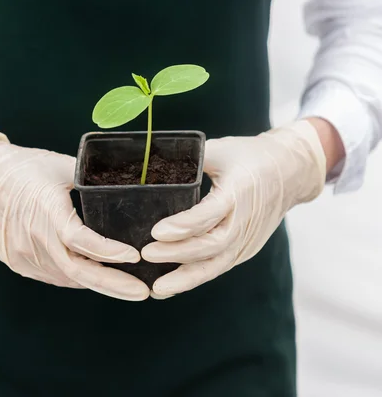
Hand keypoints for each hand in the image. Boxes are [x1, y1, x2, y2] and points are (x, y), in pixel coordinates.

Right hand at [0, 129, 149, 300]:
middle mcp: (33, 239)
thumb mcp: (60, 166)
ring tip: (128, 286)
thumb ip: (89, 182)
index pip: (81, 240)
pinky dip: (77, 278)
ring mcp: (23, 255)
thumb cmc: (22, 167)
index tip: (134, 256)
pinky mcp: (18, 262)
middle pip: (77, 271)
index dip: (109, 252)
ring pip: (67, 278)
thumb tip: (121, 191)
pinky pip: (54, 276)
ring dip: (98, 283)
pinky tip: (96, 277)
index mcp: (46, 211)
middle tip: (143, 292)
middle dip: (114, 285)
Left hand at [142, 120, 330, 297]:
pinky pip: (216, 267)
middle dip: (178, 254)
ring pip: (215, 265)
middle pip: (212, 245)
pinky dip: (192, 279)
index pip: (210, 215)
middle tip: (147, 254)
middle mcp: (244, 221)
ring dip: (185, 279)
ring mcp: (246, 240)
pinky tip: (168, 287)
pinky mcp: (244, 251)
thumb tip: (149, 163)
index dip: (183, 226)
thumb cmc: (250, 157)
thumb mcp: (220, 150)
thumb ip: (188, 158)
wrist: (291, 173)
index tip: (157, 232)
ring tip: (155, 289)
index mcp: (239, 191)